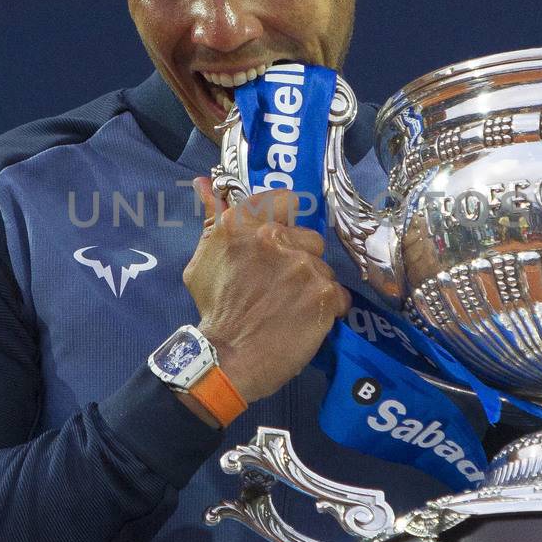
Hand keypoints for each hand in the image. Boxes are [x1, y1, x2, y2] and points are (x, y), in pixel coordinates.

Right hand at [183, 178, 349, 403]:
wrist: (228, 358)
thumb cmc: (214, 310)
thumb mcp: (202, 261)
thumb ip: (212, 221)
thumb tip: (205, 184)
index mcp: (243, 224)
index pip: (285, 200)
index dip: (288, 219)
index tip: (285, 237)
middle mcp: (274, 239)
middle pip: (310, 238)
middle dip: (301, 258)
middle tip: (282, 285)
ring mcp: (303, 266)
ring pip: (324, 267)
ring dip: (314, 285)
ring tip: (292, 307)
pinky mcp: (324, 293)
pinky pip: (339, 294)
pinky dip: (328, 308)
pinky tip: (307, 320)